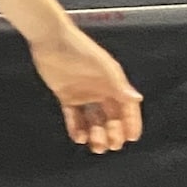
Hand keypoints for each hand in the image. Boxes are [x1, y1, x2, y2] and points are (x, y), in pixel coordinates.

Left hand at [29, 23, 144, 153]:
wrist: (50, 40)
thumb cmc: (79, 48)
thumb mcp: (103, 67)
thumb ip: (118, 84)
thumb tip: (136, 99)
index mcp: (112, 83)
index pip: (126, 107)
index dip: (131, 122)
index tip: (132, 137)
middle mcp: (100, 90)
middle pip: (110, 117)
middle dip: (113, 133)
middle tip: (112, 145)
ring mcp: (83, 94)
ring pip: (93, 120)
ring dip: (96, 134)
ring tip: (95, 145)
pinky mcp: (66, 96)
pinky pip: (73, 117)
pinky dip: (76, 128)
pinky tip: (79, 137)